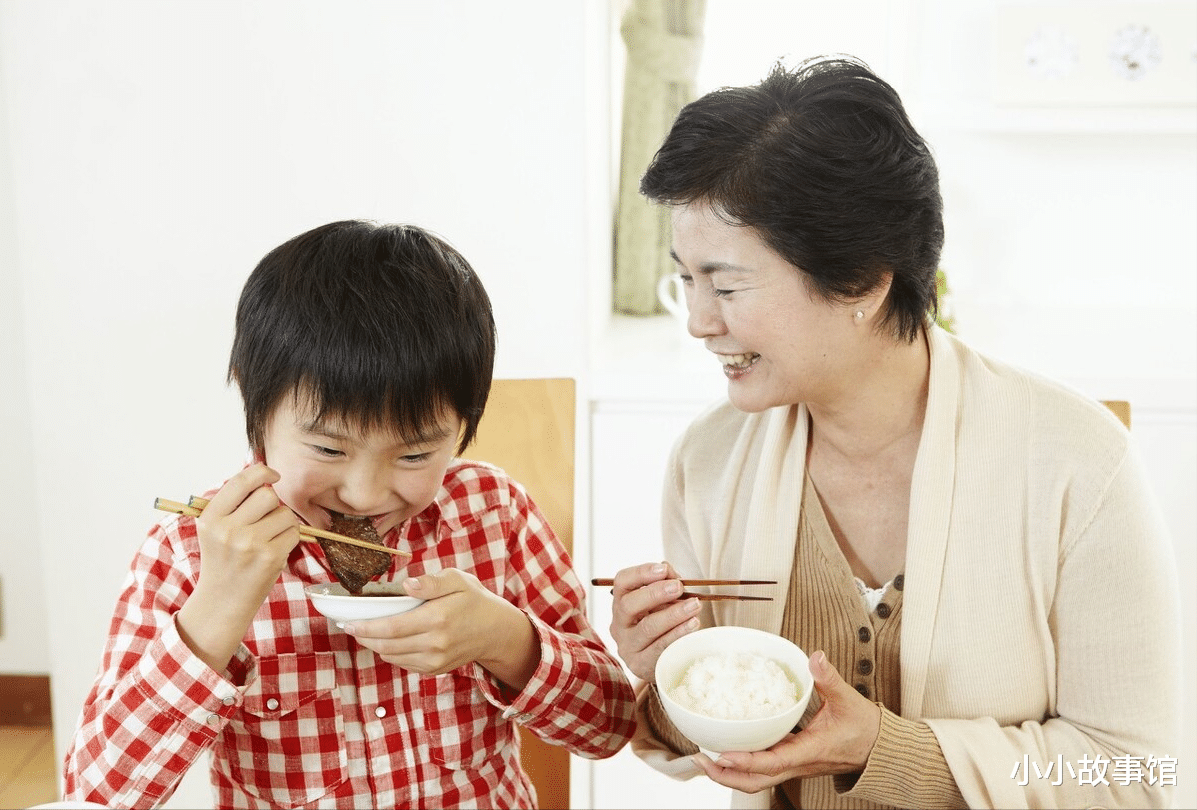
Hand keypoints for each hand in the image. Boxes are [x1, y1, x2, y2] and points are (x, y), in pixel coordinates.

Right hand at [178, 463, 301, 669]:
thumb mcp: (215, 528)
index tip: (273, 475)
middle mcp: (228, 529)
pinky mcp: (270, 557)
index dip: (262, 472)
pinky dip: (289, 538)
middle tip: (266, 519)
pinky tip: (275, 549)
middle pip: (268, 495)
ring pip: (285, 513)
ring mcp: (250, 543)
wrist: (221, 601)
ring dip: (283, 522)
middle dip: (273, 504)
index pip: (242, 481)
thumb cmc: (223, 560)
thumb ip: (234, 502)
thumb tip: (263, 473)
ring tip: (269, 537)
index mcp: (211, 517)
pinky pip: (294, 532)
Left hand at [343, 569, 538, 689]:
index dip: (365, 627)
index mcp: (438, 618)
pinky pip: (403, 663)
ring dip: (374, 646)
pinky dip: (390, 653)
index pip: (391, 627)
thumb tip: (406, 585)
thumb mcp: (458, 580)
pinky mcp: (435, 670)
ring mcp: (435, 660)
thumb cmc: (475, 600)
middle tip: (349, 626)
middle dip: (363, 637)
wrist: (496, 631)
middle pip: (386, 645)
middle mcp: (435, 643)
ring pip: (392, 657)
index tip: (348, 622)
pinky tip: (386, 641)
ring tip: (364, 632)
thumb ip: (431, 582)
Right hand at [608, 561, 701, 681]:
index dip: (641, 573)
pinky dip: (678, 634)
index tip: (663, 569)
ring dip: (673, 614)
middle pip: (629, 605)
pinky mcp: (640, 664)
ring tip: (694, 605)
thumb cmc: (663, 626)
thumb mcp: (662, 602)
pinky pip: (660, 647)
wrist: (662, 663)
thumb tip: (668, 569)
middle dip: (655, 593)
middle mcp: (619, 624)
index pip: (622, 582)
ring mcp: (627, 646)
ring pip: (647, 627)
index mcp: (621, 603)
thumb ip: (665, 583)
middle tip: (679, 587)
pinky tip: (693, 624)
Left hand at [690, 651, 881, 792]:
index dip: (747, 761)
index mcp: (810, 751)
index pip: (774, 762)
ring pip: (758, 779)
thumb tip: (815, 658)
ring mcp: (794, 765)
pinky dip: (742, 764)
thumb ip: (829, 679)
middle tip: (701, 759)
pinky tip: (728, 748)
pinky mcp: (792, 760)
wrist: (878, 749)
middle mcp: (798, 763)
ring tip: (706, 757)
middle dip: (726, 775)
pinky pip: (763, 769)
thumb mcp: (848, 700)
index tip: (723, 755)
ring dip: (730, 773)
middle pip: (757, 781)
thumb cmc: (865, 728)